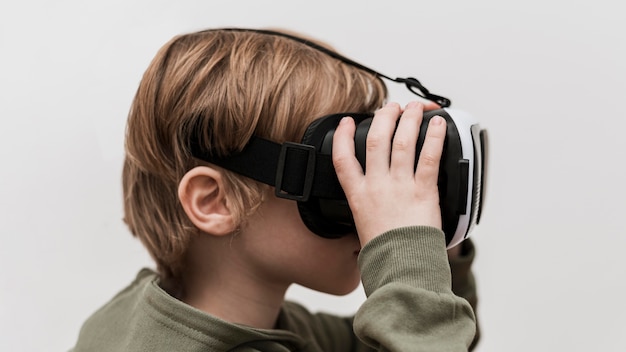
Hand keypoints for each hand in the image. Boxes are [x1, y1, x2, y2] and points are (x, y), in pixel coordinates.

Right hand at [332, 101, 446, 245]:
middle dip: (384, 117)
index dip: (343, 136)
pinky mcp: (423, 191)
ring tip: (415, 107)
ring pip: (402, 142)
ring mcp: (400, 186)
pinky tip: (438, 125)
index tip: (348, 122)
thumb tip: (373, 206)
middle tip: (392, 108)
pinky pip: (429, 157)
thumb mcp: (364, 227)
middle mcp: (377, 186)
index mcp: (358, 195)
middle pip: (376, 141)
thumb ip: (368, 208)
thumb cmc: (385, 253)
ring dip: (409, 119)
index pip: (343, 159)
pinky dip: (434, 137)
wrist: (402, 267)